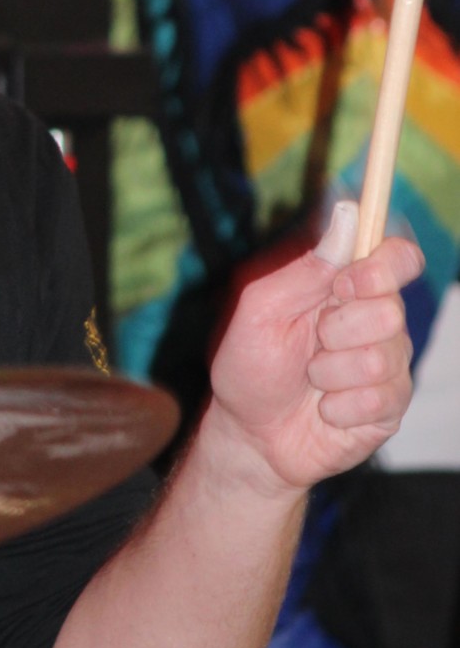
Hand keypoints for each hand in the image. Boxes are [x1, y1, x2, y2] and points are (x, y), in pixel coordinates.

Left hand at [205, 204, 422, 496]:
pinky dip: (339, 406)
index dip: (383, 266)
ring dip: (331, 371)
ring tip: (310, 379)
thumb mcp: (262, 308)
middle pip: (391, 309)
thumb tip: (349, 213)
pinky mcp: (389, 407)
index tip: (346, 284)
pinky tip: (323, 409)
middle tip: (312, 341)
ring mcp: (387, 365)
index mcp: (347, 287)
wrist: (250, 434)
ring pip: (381, 356)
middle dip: (338, 328)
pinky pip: (379, 398)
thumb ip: (308, 268)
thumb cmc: (250, 364)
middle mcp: (375, 321)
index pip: (397, 258)